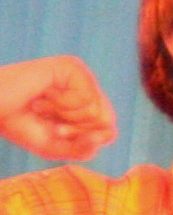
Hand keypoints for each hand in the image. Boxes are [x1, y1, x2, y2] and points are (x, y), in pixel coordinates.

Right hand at [0, 56, 115, 159]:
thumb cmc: (20, 125)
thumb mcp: (55, 147)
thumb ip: (84, 148)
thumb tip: (111, 133)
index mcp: (86, 103)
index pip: (108, 130)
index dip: (83, 139)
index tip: (56, 131)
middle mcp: (86, 86)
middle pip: (106, 121)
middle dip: (74, 129)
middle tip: (46, 117)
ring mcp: (80, 74)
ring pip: (96, 111)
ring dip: (63, 115)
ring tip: (41, 104)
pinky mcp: (72, 66)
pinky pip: (86, 98)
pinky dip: (61, 104)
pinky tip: (43, 94)